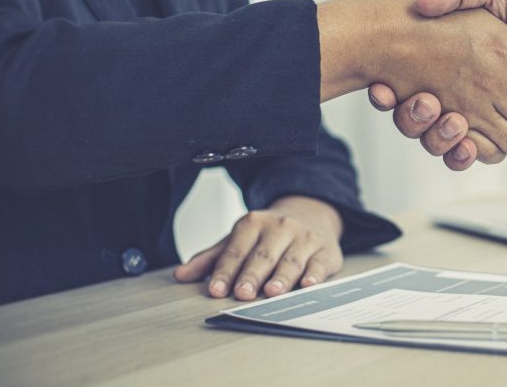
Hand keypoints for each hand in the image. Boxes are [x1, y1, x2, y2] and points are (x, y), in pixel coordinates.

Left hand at [173, 195, 344, 299]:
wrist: (311, 213)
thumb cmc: (269, 234)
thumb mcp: (239, 239)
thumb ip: (211, 258)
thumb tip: (181, 275)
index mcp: (254, 223)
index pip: (236, 250)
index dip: (226, 271)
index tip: (217, 290)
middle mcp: (281, 227)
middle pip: (264, 256)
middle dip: (252, 276)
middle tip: (243, 293)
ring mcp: (305, 238)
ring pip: (292, 260)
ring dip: (282, 277)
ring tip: (272, 292)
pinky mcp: (326, 251)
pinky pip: (319, 264)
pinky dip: (315, 275)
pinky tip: (308, 284)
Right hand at [368, 0, 506, 167]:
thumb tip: (422, 1)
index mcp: (459, 55)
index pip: (409, 81)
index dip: (390, 92)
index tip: (382, 88)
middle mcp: (469, 86)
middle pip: (421, 118)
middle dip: (412, 118)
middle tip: (419, 102)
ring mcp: (489, 111)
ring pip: (445, 140)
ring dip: (437, 135)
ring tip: (442, 115)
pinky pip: (481, 152)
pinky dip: (467, 153)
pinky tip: (464, 140)